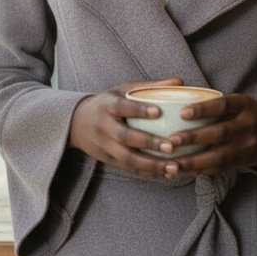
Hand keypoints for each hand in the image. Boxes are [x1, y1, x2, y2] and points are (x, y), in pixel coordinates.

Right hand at [69, 78, 187, 178]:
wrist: (76, 123)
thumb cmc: (107, 103)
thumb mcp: (122, 90)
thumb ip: (150, 87)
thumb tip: (180, 82)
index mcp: (107, 105)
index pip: (121, 107)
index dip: (139, 109)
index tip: (159, 111)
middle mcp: (104, 127)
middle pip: (125, 136)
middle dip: (149, 142)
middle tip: (171, 146)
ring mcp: (105, 146)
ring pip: (127, 159)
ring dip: (152, 165)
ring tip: (174, 167)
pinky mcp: (109, 160)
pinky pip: (129, 169)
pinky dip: (148, 173)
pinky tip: (167, 173)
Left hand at [158, 93, 256, 177]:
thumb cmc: (248, 113)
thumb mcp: (239, 102)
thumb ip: (215, 103)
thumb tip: (178, 99)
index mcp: (244, 105)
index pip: (223, 105)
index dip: (203, 109)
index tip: (182, 113)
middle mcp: (247, 125)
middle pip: (219, 132)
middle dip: (193, 138)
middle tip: (170, 141)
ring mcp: (246, 145)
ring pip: (218, 156)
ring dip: (194, 161)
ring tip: (172, 163)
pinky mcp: (243, 161)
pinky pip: (220, 168)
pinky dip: (200, 170)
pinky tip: (184, 170)